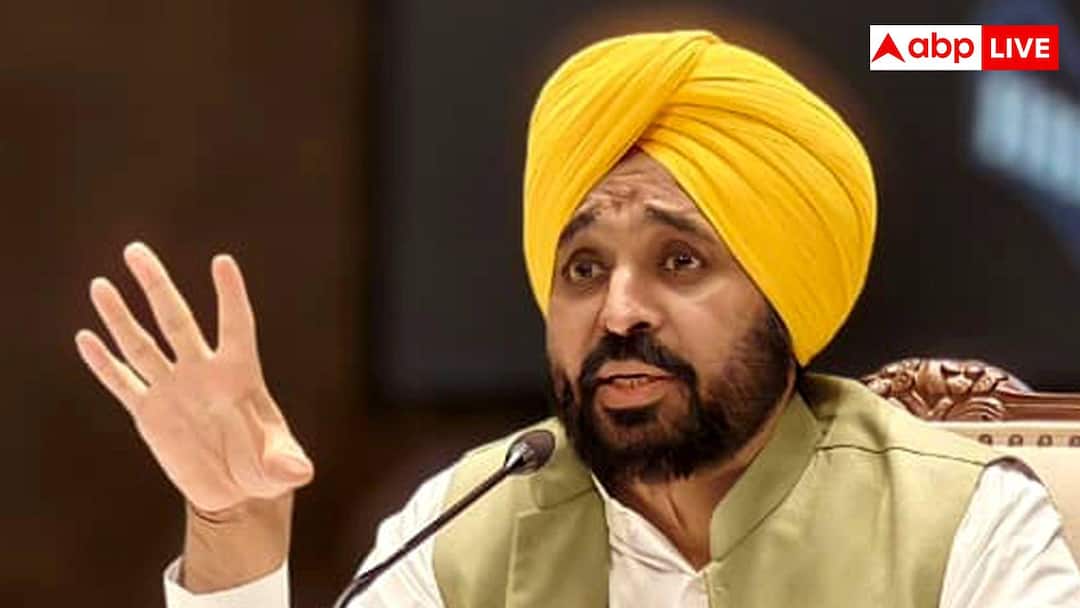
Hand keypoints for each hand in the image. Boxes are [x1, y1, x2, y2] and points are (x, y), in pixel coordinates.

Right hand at [75, 242, 312, 513]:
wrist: (235, 490)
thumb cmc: (266, 468)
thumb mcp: (281, 468)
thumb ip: (288, 466)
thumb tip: (300, 474)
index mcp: (240, 374)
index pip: (236, 325)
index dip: (230, 295)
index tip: (223, 261)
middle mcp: (203, 372)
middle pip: (176, 320)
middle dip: (156, 286)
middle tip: (136, 250)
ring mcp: (173, 389)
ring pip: (142, 345)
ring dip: (120, 316)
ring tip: (100, 284)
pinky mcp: (150, 413)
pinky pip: (123, 382)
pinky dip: (103, 363)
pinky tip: (85, 338)